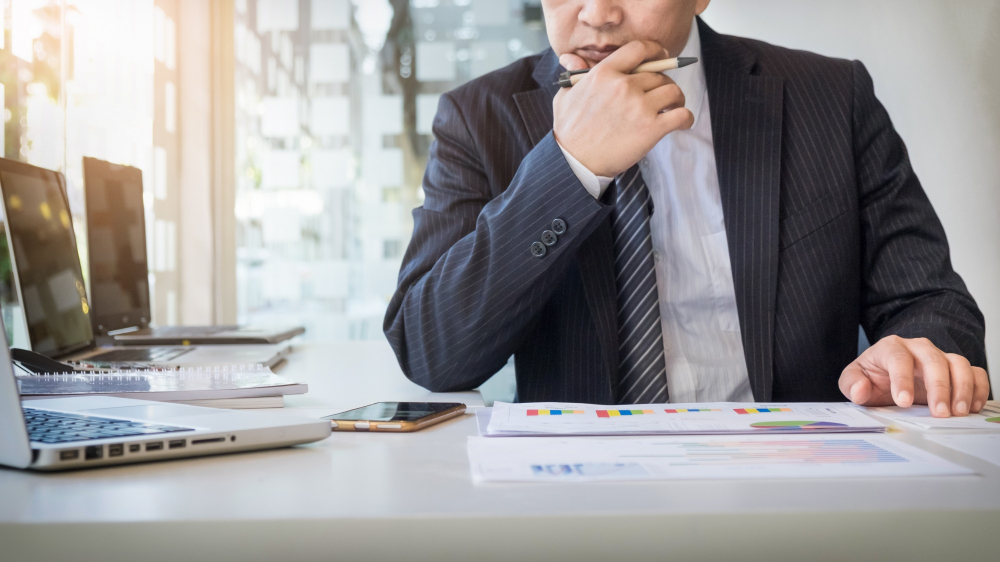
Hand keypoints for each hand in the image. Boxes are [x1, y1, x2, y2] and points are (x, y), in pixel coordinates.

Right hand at [552, 40, 693, 177]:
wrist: (574, 163)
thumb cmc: (568, 132)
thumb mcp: (565, 96)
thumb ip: (575, 74)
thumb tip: (571, 57)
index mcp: (604, 73)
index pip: (639, 49)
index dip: (655, 51)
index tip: (662, 56)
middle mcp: (624, 86)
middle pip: (658, 74)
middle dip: (663, 82)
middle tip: (662, 94)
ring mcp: (639, 107)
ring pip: (673, 91)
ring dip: (677, 98)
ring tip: (673, 107)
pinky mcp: (651, 129)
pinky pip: (681, 115)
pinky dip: (686, 118)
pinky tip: (682, 123)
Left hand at [839, 335, 989, 416]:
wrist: (885, 377)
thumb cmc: (871, 378)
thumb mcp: (853, 380)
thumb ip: (851, 384)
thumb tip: (860, 390)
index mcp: (890, 348)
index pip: (898, 358)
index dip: (902, 378)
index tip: (903, 402)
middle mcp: (918, 348)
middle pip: (933, 360)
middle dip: (938, 387)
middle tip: (940, 413)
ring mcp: (939, 357)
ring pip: (958, 363)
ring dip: (962, 388)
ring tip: (959, 412)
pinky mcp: (955, 369)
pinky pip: (975, 372)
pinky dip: (978, 388)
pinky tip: (973, 407)